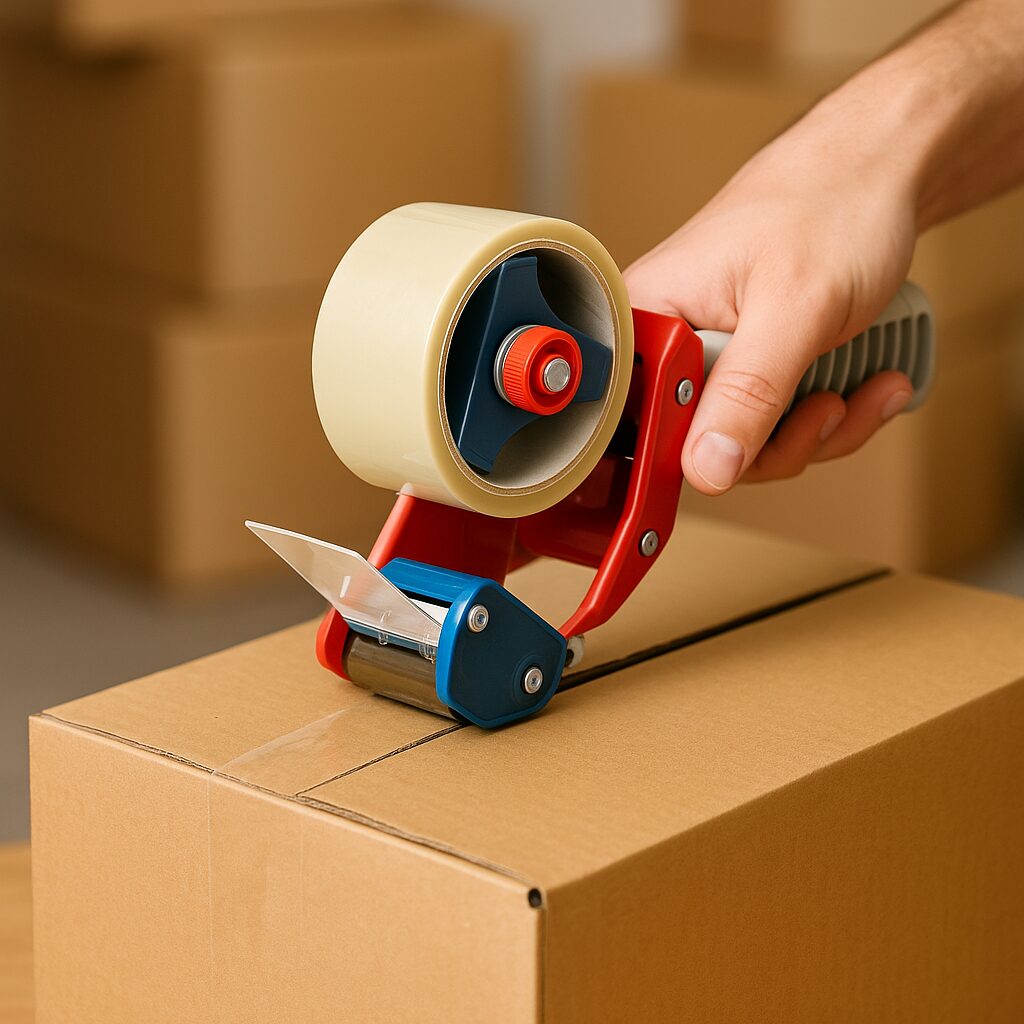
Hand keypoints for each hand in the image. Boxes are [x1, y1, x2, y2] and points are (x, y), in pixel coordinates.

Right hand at [624, 97, 919, 493]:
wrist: (880, 171)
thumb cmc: (830, 206)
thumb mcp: (793, 307)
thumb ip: (747, 393)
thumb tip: (705, 470)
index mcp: (650, 317)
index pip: (634, 419)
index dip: (685, 450)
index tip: (747, 449)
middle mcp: (671, 343)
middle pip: (698, 446)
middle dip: (781, 441)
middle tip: (829, 406)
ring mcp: (713, 358)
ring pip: (749, 443)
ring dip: (821, 429)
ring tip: (868, 385)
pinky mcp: (753, 367)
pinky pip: (780, 423)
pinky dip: (835, 414)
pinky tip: (871, 381)